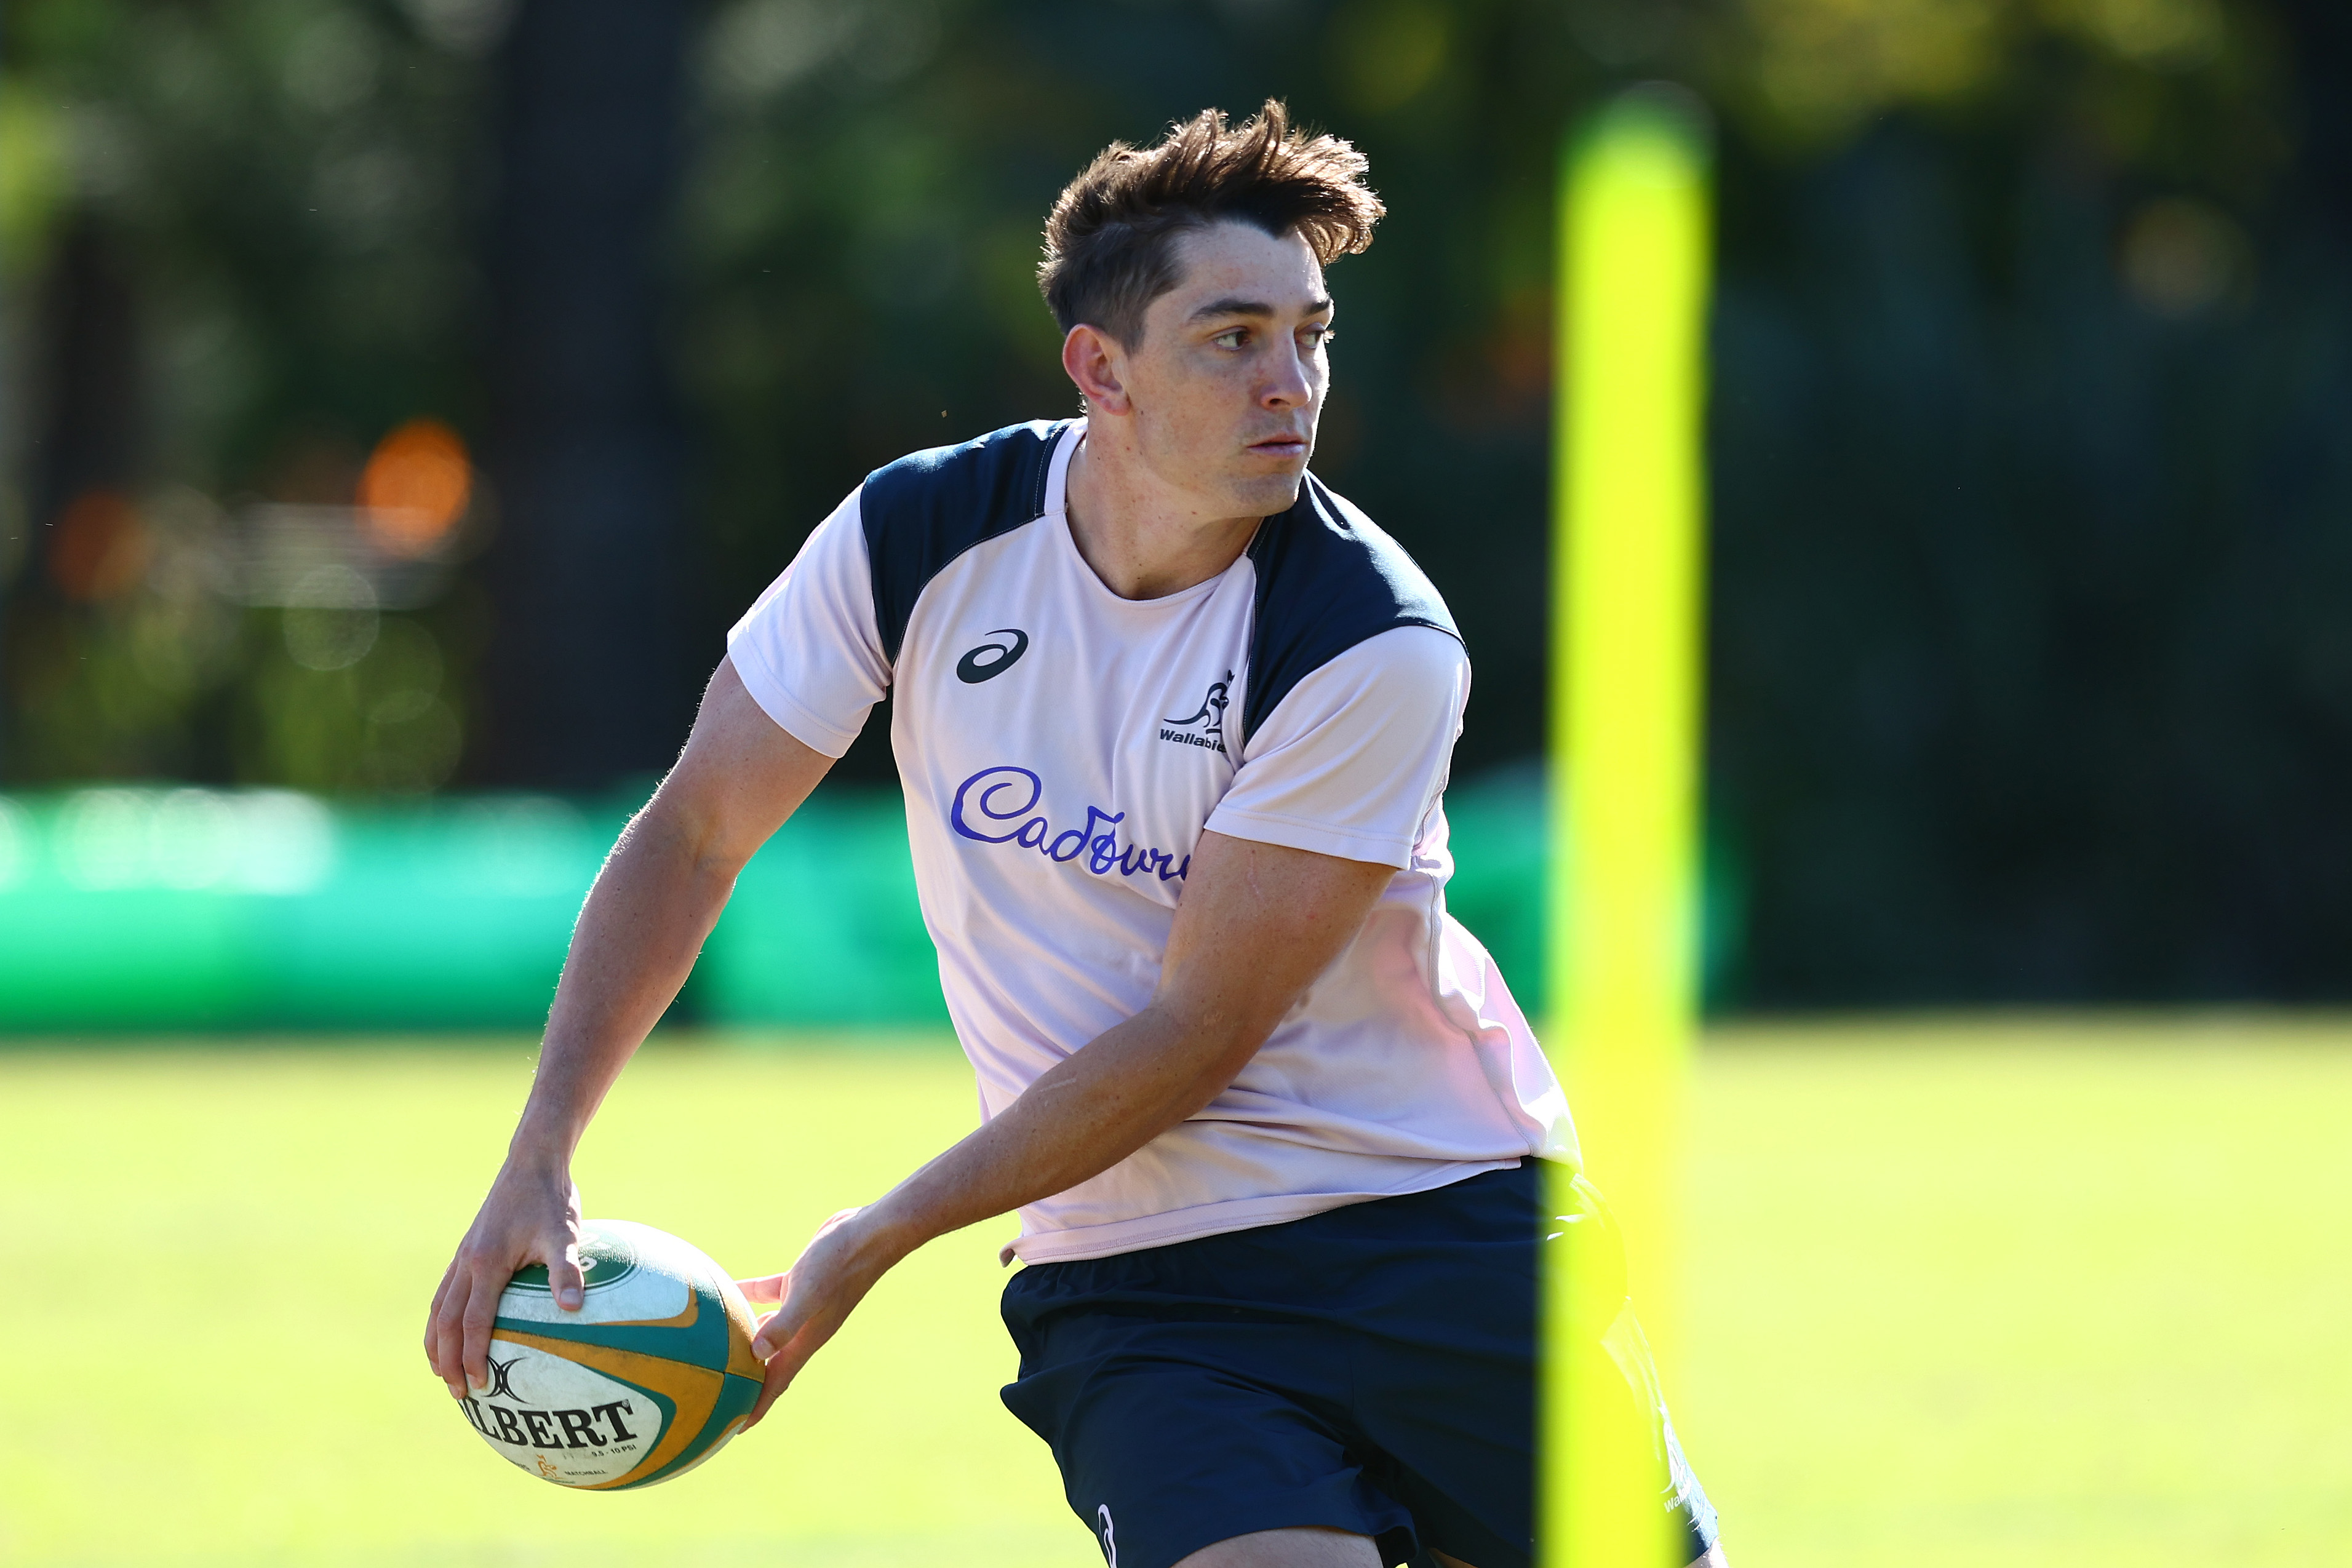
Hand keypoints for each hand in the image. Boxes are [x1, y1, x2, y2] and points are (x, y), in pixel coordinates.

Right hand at [425, 1160, 584, 1396]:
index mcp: (487, 1263)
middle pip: (446, 1322)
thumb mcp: (564, 1234)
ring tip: (440, 1372)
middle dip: (447, 1360)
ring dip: (437, 1342)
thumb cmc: (551, 1199)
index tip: (480, 1384)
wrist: (531, 1161)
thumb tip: (575, 1309)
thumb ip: (566, 1271)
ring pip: (438, 1308)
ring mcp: (463, 1255)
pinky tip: (451, 1332)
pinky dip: (441, 1318)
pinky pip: (445, 1292)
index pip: (473, 1322)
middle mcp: (467, 1262)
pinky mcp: (467, 1249)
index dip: (473, 1356)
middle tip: (457, 1393)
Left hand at [733, 1206, 901, 1428]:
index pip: (776, 1383)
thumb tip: (755, 1352)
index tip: (733, 1428)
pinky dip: (748, 1297)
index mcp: (806, 1340)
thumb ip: (784, 1324)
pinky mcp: (800, 1283)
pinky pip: (767, 1294)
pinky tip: (727, 1290)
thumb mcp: (808, 1294)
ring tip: (718, 1349)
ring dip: (746, 1342)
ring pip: (767, 1333)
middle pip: (770, 1366)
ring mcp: (802, 1306)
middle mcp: (803, 1329)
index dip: (756, 1407)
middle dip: (747, 1383)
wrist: (870, 1234)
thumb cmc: (840, 1264)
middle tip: (718, 1395)